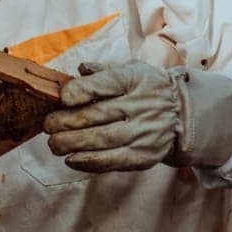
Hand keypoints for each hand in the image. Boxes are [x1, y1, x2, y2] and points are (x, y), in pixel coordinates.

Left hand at [43, 61, 231, 172]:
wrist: (183, 114)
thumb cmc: (148, 89)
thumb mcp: (132, 70)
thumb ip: (103, 71)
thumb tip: (79, 70)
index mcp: (135, 79)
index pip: (106, 82)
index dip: (81, 90)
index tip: (62, 98)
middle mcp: (141, 105)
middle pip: (98, 115)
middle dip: (67, 122)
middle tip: (48, 126)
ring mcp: (144, 132)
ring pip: (102, 140)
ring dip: (72, 144)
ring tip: (54, 144)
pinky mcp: (144, 155)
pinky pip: (113, 161)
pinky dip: (89, 162)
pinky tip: (72, 160)